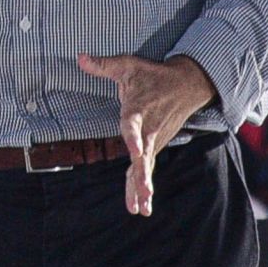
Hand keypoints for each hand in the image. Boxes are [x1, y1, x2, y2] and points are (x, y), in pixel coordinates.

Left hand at [76, 52, 215, 215]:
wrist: (187, 84)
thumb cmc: (153, 75)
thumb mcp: (128, 65)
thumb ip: (104, 65)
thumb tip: (80, 58)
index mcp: (137, 110)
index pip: (133, 126)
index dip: (133, 138)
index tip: (135, 152)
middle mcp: (147, 130)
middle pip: (144, 156)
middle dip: (143, 176)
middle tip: (144, 194)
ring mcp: (153, 141)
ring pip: (146, 167)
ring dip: (143, 188)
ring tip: (141, 209)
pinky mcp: (154, 146)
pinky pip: (146, 169)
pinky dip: (141, 186)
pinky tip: (139, 206)